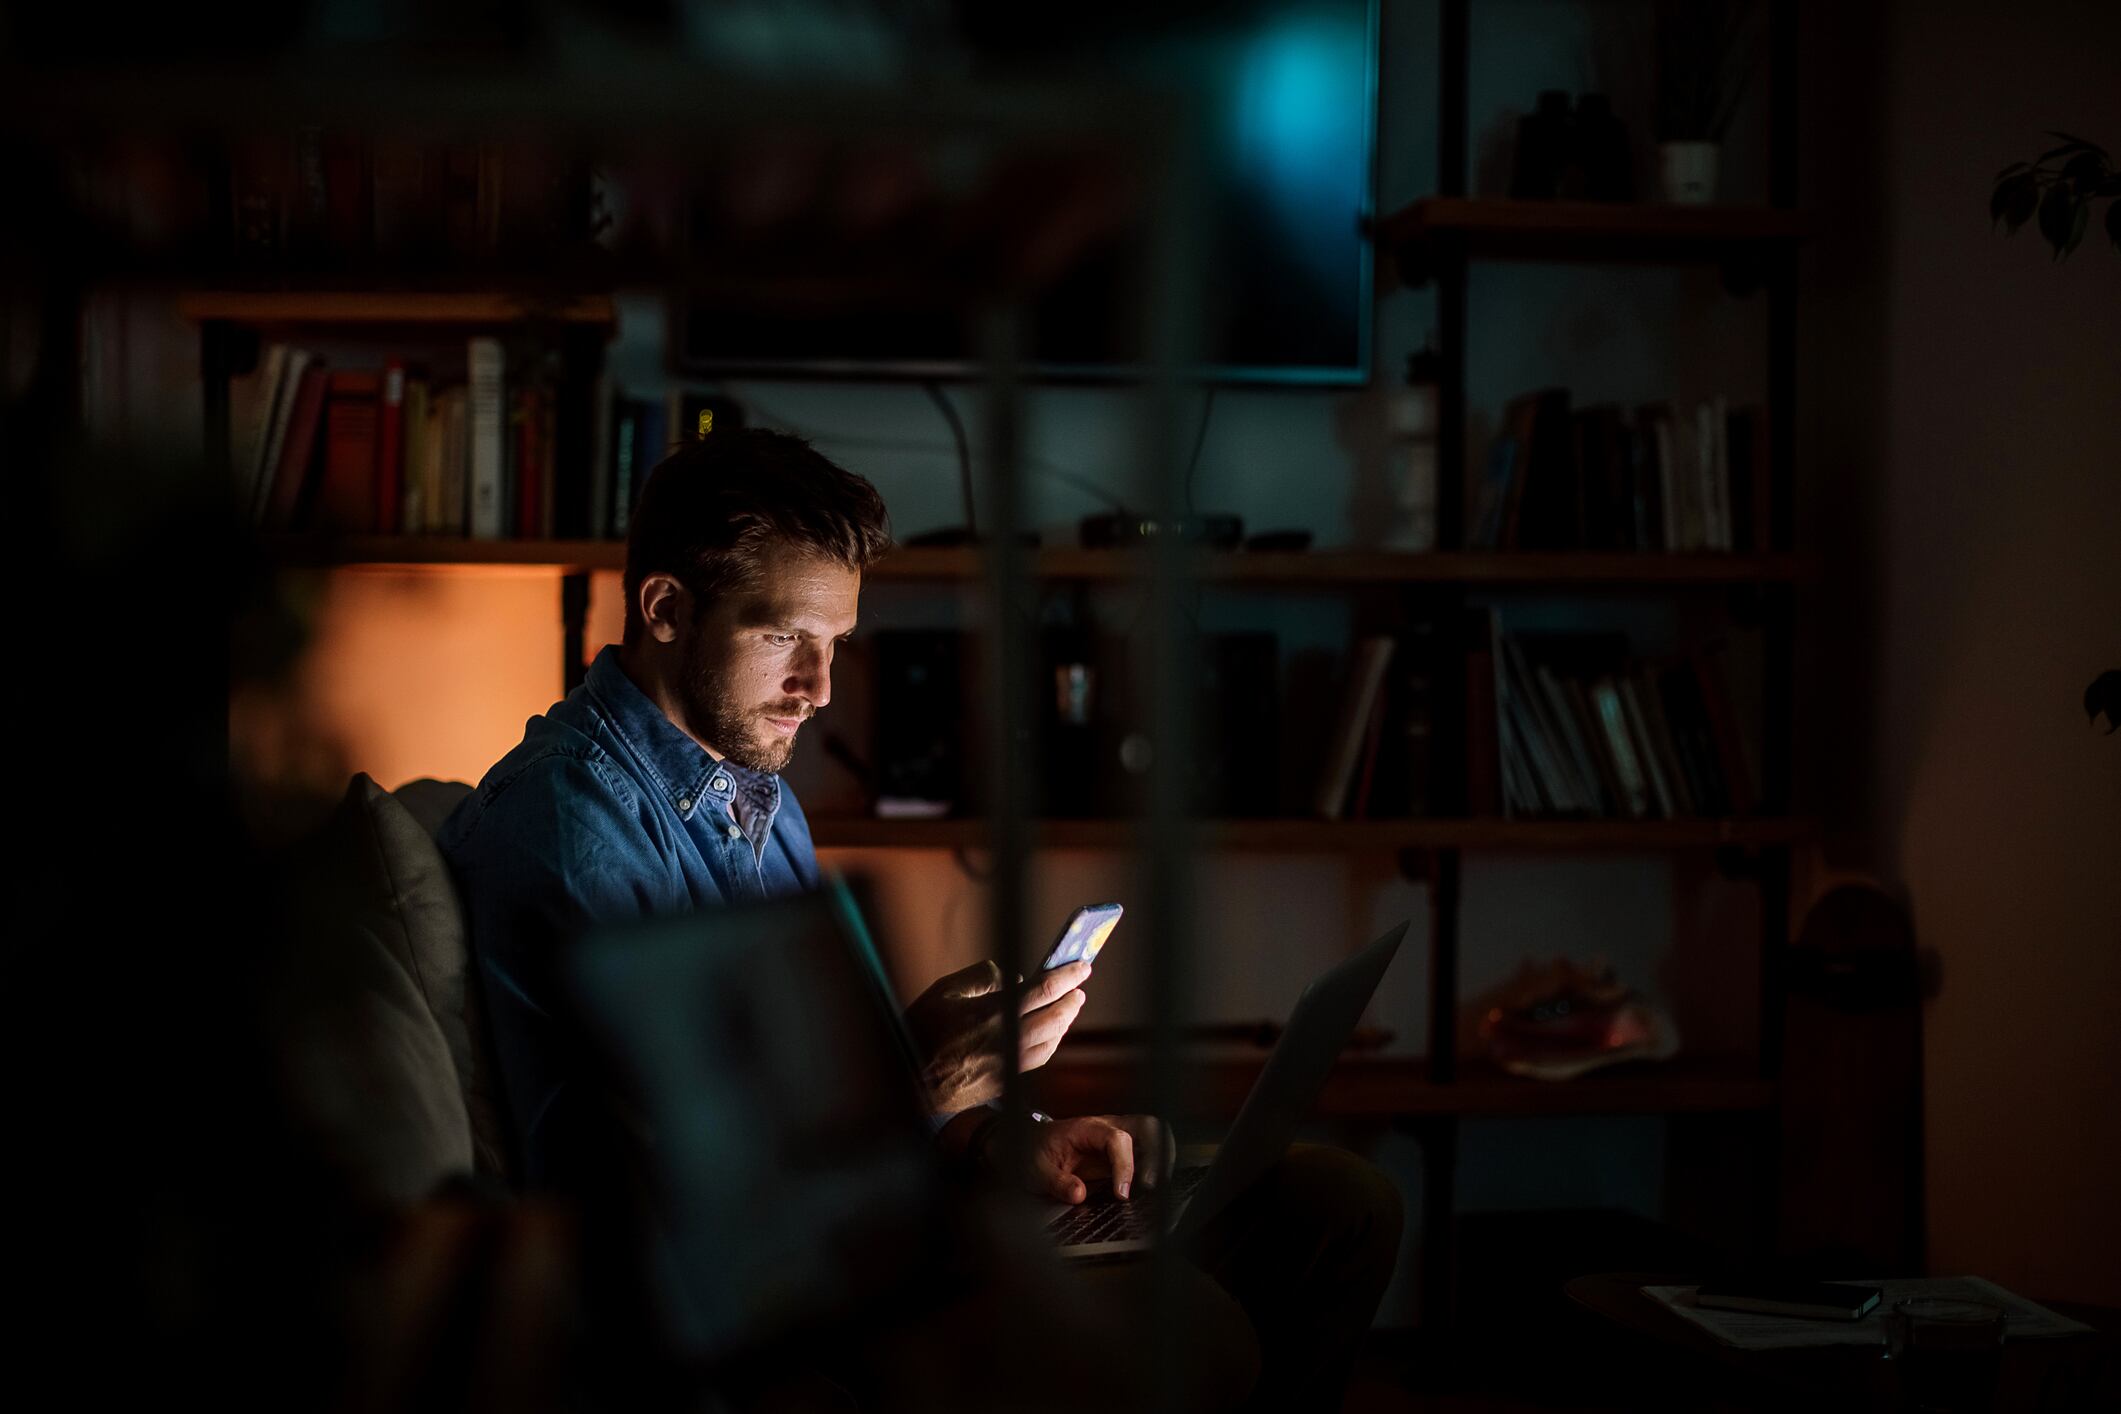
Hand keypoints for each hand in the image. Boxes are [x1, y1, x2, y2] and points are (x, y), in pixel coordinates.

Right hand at [902, 959, 1090, 1114]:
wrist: (912, 1081)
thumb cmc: (924, 1032)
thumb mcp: (944, 991)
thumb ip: (981, 976)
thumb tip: (1012, 978)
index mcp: (992, 1011)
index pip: (1043, 989)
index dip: (1067, 976)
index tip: (1081, 967)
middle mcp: (1007, 1037)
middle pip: (1056, 1014)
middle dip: (1072, 997)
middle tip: (1079, 985)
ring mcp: (1010, 1061)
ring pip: (1053, 1037)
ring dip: (1067, 1019)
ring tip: (1070, 1005)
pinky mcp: (1008, 1078)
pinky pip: (1042, 1056)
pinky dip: (1054, 1040)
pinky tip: (1053, 1032)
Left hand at [1028, 1114, 1175, 1204]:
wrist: (1033, 1146)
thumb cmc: (1037, 1151)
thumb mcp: (1036, 1169)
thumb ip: (1056, 1181)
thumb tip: (1079, 1194)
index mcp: (1088, 1128)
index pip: (1118, 1139)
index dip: (1125, 1166)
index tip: (1122, 1193)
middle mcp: (1109, 1129)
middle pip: (1149, 1127)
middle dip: (1157, 1154)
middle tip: (1151, 1186)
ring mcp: (1119, 1139)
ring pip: (1155, 1137)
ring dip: (1160, 1161)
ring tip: (1154, 1189)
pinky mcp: (1124, 1153)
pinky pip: (1149, 1154)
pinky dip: (1154, 1169)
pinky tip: (1147, 1189)